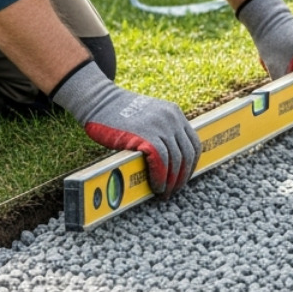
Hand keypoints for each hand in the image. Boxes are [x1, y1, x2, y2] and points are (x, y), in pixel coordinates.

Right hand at [51, 60, 200, 195]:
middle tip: (172, 190)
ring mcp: (160, 126)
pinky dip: (160, 177)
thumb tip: (167, 163)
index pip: (193, 144)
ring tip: (163, 192)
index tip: (182, 177)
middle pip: (187, 154)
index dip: (190, 165)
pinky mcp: (145, 135)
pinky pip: (161, 162)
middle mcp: (172, 119)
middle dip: (181, 177)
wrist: (99, 100)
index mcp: (174, 113)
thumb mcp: (149, 116)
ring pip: (176, 160)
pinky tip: (155, 186)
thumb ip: (160, 132)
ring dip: (171, 181)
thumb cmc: (118, 113)